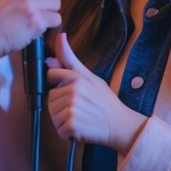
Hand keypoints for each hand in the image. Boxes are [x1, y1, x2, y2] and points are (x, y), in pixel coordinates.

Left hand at [46, 33, 144, 151]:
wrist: (119, 123)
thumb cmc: (104, 100)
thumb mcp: (90, 76)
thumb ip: (70, 60)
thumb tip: (59, 37)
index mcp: (76, 77)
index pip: (51, 75)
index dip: (58, 85)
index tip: (70, 92)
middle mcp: (73, 91)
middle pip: (51, 98)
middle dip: (61, 105)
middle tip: (79, 108)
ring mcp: (72, 108)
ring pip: (53, 115)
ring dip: (63, 120)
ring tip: (80, 117)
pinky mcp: (72, 125)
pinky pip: (59, 129)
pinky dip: (67, 133)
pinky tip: (80, 127)